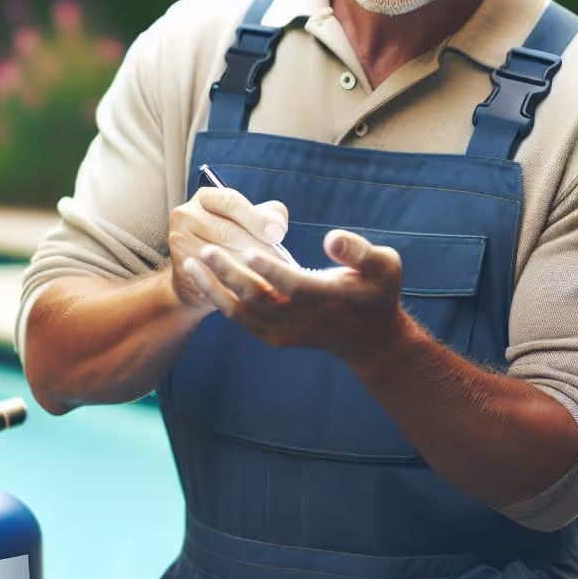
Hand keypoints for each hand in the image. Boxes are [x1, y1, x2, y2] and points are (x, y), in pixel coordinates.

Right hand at [166, 186, 288, 314]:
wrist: (201, 276)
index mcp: (206, 197)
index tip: (278, 235)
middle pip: (228, 230)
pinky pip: (214, 274)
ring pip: (223, 255)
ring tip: (273, 276)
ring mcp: (180, 240)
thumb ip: (268, 217)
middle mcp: (187, 214)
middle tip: (282, 263)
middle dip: (258, 248)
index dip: (257, 218)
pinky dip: (236, 281)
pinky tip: (254, 286)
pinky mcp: (181, 266)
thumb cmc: (232, 243)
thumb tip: (277, 227)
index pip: (232, 202)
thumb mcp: (250, 223)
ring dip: (250, 268)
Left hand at [182, 228, 410, 366]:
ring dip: (215, 288)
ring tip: (193, 263)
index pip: (294, 285)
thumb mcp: (385, 266)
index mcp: (328, 298)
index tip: (249, 249)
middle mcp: (303, 319)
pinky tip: (204, 281)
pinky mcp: (275, 337)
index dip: (271, 269)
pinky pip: (241, 321)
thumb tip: (332, 238)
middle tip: (207, 248)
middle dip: (230, 274)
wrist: (370, 340)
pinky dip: (219, 302)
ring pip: (243, 312)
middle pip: (259, 299)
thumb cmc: (377, 294)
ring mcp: (286, 331)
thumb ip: (359, 250)